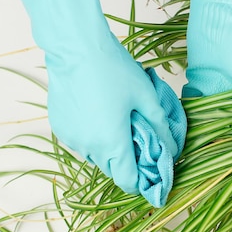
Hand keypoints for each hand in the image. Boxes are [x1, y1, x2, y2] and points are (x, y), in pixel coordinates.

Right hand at [46, 33, 177, 193]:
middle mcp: (89, 148)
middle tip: (137, 139)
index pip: (127, 182)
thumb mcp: (145, 96)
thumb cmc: (113, 70)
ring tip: (116, 122)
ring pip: (94, 155)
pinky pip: (80, 141)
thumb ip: (160, 126)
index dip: (141, 183)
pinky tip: (97, 112)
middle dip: (126, 162)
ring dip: (107, 148)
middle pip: (112, 169)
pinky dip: (91, 135)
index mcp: (113, 144)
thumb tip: (172, 148)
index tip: (150, 173)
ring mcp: (72, 139)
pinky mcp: (59, 128)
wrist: (74, 49)